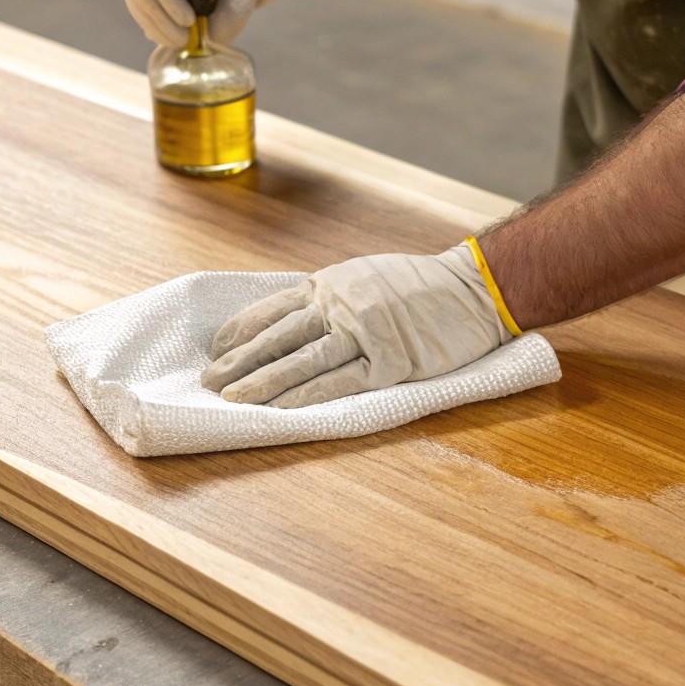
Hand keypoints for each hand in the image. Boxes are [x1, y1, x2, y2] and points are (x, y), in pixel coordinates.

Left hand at [201, 244, 515, 407]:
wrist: (476, 287)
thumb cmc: (420, 284)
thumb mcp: (363, 276)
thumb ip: (328, 297)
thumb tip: (290, 320)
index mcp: (329, 285)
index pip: (272, 309)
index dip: (240, 330)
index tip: (215, 349)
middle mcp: (339, 305)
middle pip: (277, 335)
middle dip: (238, 360)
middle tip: (208, 382)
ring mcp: (363, 333)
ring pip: (301, 360)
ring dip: (263, 381)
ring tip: (233, 399)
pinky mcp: (390, 362)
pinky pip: (340, 381)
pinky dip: (308, 395)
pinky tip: (283, 409)